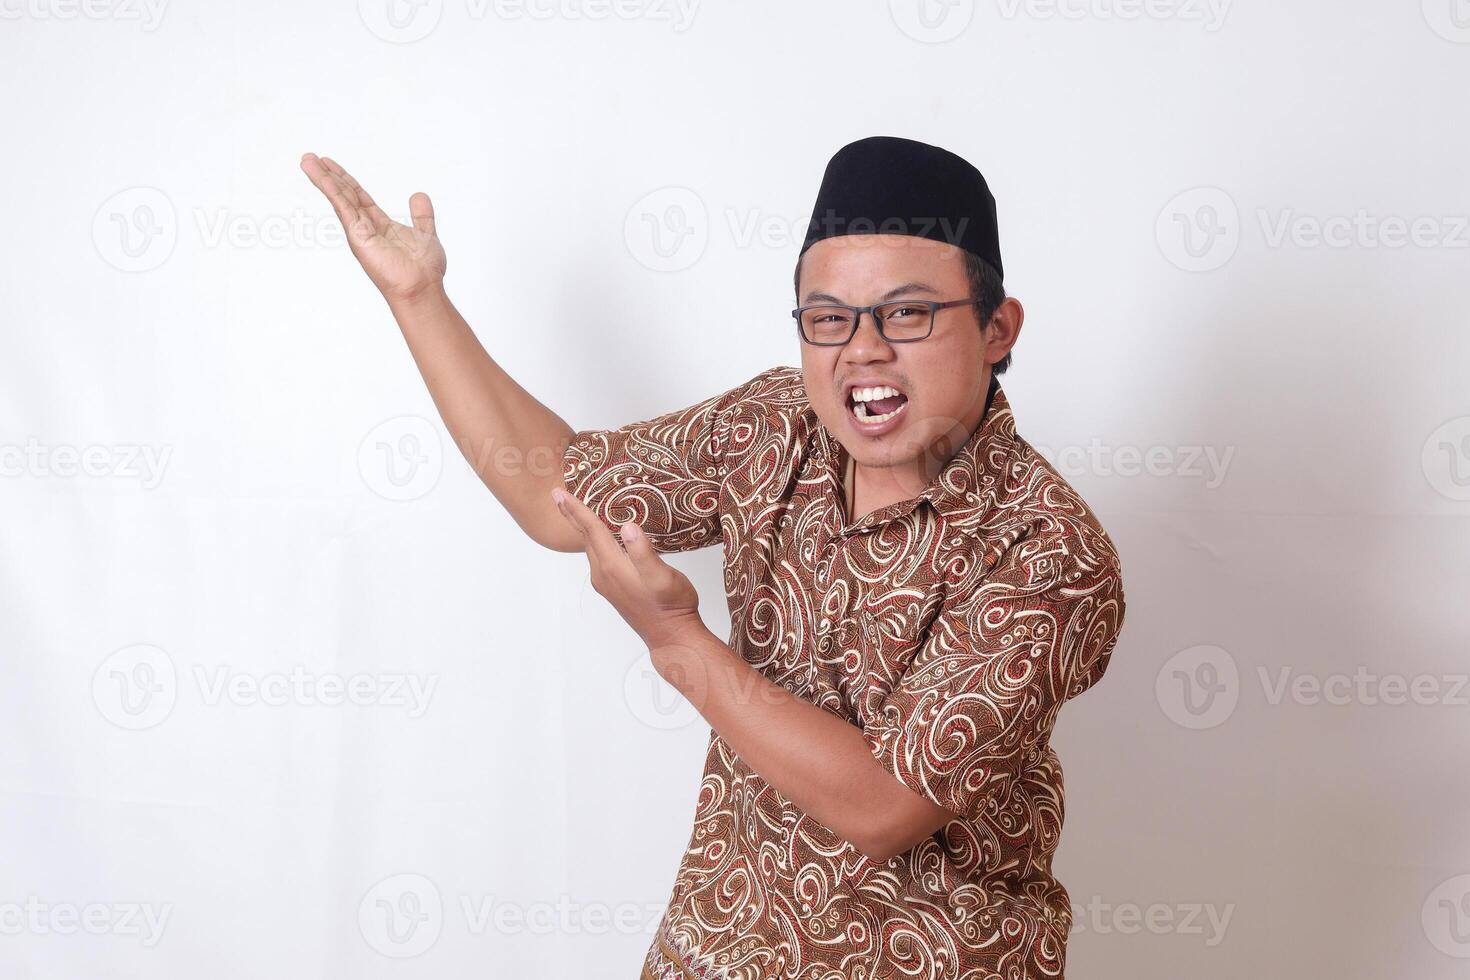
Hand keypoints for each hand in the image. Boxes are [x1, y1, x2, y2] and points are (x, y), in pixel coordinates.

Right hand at [299, 152, 446, 301]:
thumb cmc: (424, 270)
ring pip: (339, 198)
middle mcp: (365, 228)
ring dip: (323, 179)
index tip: (330, 163)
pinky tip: (322, 176)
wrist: (422, 288)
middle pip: (343, 194)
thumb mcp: (425, 233)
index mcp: (378, 225)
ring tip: (306, 160)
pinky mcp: (358, 236)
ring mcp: (359, 232)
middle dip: (327, 175)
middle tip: (309, 157)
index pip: (358, 196)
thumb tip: (419, 195)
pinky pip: (343, 208)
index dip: (345, 179)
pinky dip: (332, 190)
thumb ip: (421, 215)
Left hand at [550, 487, 708, 652]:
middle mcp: (603, 574)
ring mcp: (607, 583)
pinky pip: (599, 557)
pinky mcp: (614, 588)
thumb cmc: (672, 606)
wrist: (672, 637)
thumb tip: (628, 527)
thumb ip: (643, 552)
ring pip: (591, 548)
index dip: (575, 508)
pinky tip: (602, 538)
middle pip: (585, 537)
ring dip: (583, 528)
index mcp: (612, 566)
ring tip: (578, 511)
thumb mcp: (662, 577)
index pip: (590, 530)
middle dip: (573, 514)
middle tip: (559, 494)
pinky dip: (595, 541)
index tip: (558, 492)